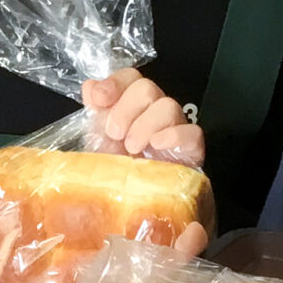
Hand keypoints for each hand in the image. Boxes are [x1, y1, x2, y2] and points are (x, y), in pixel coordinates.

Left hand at [83, 69, 203, 163]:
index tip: (100, 100)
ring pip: (168, 106)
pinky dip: (174, 135)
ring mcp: (174, 128)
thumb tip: (90, 86)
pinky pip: (192, 132)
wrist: (134, 204)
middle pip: (147, 88)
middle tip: (115, 134)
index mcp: (130, 105)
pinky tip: (157, 145)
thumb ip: (95, 112)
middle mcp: (154, 111)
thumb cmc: (115, 170)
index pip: (130, 77)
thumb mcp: (97, 141)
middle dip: (126, 109)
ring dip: (145, 125)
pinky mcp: (191, 149)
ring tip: (132, 148)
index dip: (115, 83)